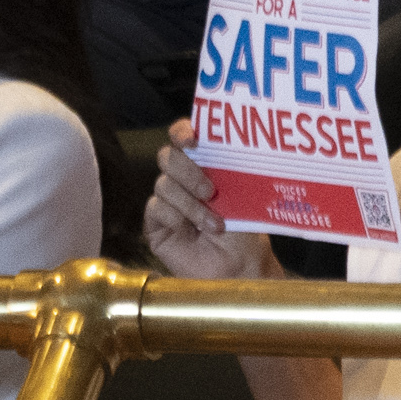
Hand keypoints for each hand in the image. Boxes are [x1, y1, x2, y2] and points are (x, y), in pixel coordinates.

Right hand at [143, 124, 272, 280]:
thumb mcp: (242, 195)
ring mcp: (167, 201)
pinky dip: (176, 219)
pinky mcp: (155, 224)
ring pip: (163, 184)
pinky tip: (191, 233)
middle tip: (211, 191)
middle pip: (167, 157)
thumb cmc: (245, 232)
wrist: (240, 267)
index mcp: (202, 166)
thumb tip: (230, 143)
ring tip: (214, 225)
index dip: (182, 132)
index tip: (193, 138)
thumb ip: (229, 169)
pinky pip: (156, 208)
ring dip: (190, 205)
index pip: (182, 137)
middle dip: (188, 171)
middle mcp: (181, 180)